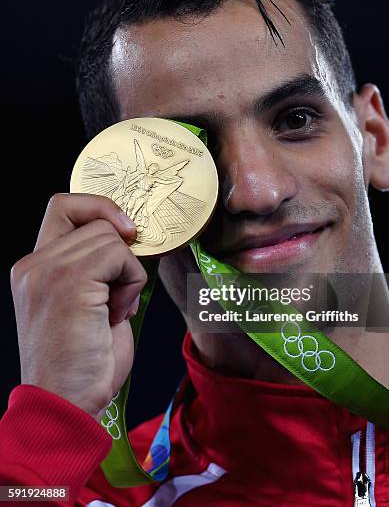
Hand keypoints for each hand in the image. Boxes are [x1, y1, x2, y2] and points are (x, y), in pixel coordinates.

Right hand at [10, 193, 146, 421]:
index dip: (99, 207)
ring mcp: (47, 270)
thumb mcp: (88, 303)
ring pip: (111, 237)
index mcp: (35, 267)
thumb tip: (129, 239)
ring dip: (127, 273)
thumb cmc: (83, 362)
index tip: (126, 231)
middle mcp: (34, 263)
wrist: (68, 404)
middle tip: (115, 296)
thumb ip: (97, 267)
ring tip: (112, 310)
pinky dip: (132, 283)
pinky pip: (121, 256)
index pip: (64, 206)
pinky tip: (116, 314)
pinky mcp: (68, 280)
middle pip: (97, 221)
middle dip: (121, 255)